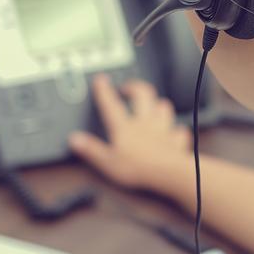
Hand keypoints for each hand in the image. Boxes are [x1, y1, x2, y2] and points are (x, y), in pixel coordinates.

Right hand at [69, 75, 191, 188]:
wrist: (167, 173)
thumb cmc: (138, 168)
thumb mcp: (107, 162)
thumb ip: (91, 149)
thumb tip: (75, 139)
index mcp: (125, 127)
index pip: (111, 104)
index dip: (104, 90)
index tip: (101, 80)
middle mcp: (144, 122)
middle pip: (143, 95)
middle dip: (135, 87)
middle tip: (128, 87)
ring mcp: (163, 129)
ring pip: (163, 107)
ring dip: (158, 104)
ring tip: (153, 104)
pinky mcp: (176, 140)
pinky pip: (179, 130)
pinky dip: (176, 130)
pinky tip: (174, 131)